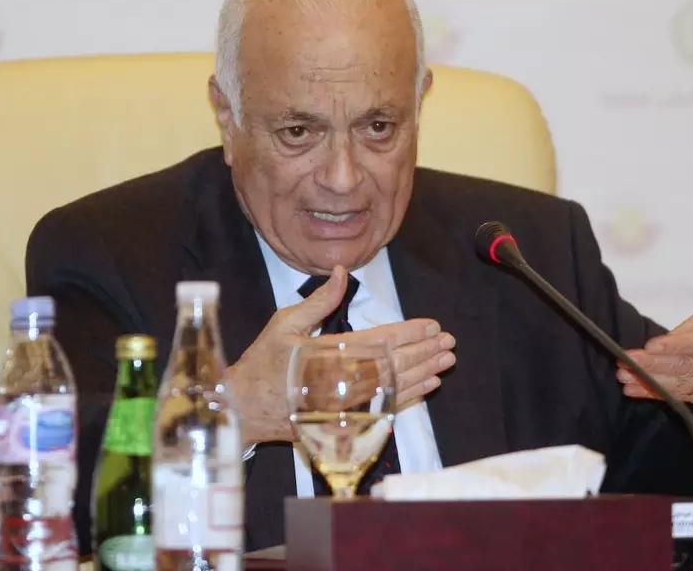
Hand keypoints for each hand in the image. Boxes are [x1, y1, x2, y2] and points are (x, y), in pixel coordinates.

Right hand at [228, 265, 456, 443]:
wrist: (243, 408)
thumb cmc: (263, 362)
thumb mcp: (286, 323)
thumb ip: (319, 300)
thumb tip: (342, 272)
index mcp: (328, 352)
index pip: (379, 341)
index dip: (408, 333)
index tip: (432, 326)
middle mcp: (342, 380)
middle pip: (393, 365)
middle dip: (424, 353)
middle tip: (449, 343)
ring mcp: (345, 404)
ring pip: (394, 388)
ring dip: (423, 373)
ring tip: (445, 362)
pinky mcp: (345, 420)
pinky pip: (384, 409)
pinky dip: (409, 397)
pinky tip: (427, 387)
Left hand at [616, 295, 692, 405]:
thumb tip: (672, 336)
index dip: (677, 346)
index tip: (652, 346)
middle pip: (686, 367)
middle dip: (653, 366)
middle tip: (625, 363)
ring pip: (682, 386)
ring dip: (650, 383)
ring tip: (624, 378)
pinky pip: (683, 397)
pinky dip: (658, 395)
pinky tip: (636, 391)